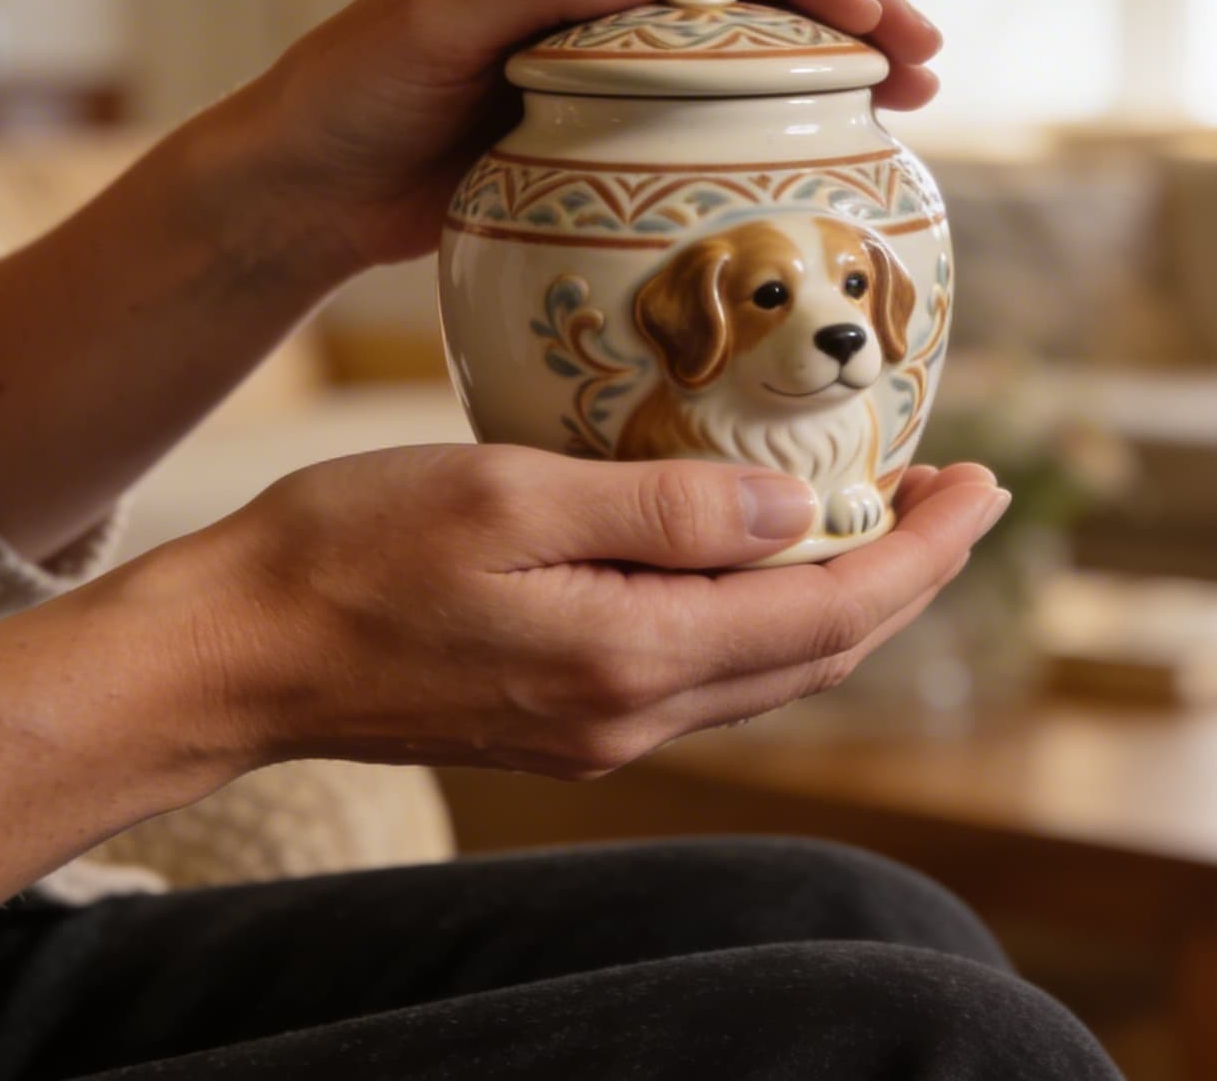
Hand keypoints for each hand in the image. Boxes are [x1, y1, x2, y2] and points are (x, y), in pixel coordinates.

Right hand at [166, 446, 1007, 776]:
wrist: (232, 654)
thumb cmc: (348, 551)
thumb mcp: (510, 494)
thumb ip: (660, 507)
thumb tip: (797, 505)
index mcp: (630, 658)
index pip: (831, 613)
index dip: (924, 552)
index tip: (984, 487)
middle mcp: (632, 715)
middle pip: (821, 653)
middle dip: (908, 571)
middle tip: (960, 489)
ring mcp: (601, 730)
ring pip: (773, 668)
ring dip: (846, 594)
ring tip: (889, 509)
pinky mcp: (569, 720)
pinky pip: (713, 670)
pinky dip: (772, 614)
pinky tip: (773, 551)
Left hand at [214, 0, 942, 284]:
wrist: (301, 187)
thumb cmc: (349, 96)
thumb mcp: (437, 26)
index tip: (875, 17)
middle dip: (848, 4)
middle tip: (930, 55)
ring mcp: (608, 33)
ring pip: (746, 32)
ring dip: (831, 56)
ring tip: (915, 93)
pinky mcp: (609, 101)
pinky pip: (713, 94)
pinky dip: (780, 109)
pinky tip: (834, 138)